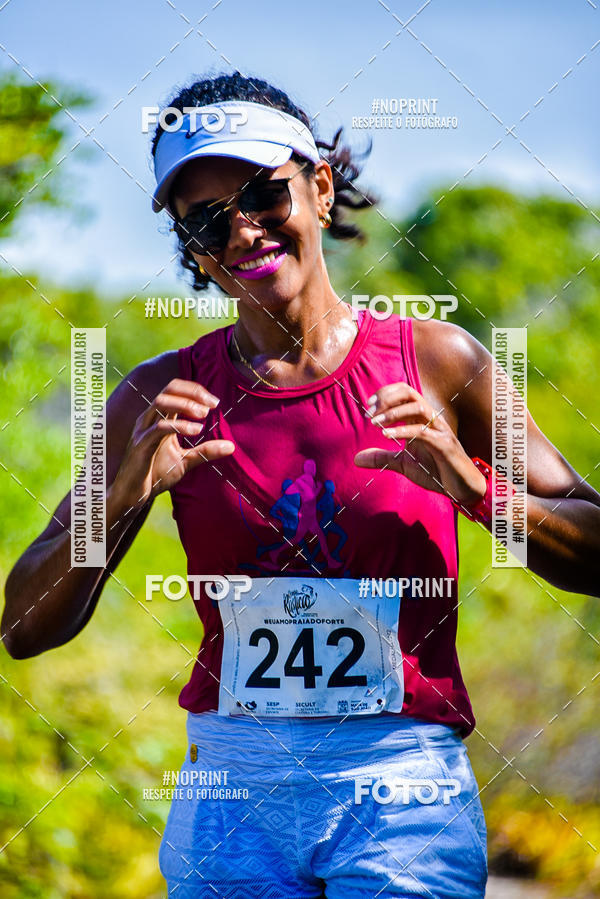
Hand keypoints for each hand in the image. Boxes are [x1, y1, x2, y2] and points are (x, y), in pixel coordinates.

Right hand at [112, 378, 234, 507]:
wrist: (132, 495)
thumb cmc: (155, 474)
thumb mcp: (186, 461)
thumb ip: (205, 451)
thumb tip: (231, 446)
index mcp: (158, 417)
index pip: (175, 390)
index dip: (195, 391)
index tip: (215, 402)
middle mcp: (149, 418)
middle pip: (169, 389)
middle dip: (193, 392)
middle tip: (213, 404)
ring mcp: (143, 429)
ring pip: (161, 402)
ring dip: (185, 404)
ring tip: (204, 415)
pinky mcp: (141, 444)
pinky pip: (159, 427)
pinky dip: (179, 425)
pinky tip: (196, 431)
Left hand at [354, 382, 485, 507]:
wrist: (462, 488)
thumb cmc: (436, 472)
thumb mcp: (403, 464)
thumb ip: (381, 458)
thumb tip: (356, 459)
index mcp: (421, 418)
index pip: (403, 392)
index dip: (384, 394)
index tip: (367, 407)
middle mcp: (431, 419)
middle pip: (409, 392)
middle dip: (386, 398)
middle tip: (368, 413)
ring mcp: (439, 430)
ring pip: (417, 408)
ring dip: (393, 413)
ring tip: (374, 423)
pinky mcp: (444, 445)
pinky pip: (422, 431)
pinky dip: (403, 431)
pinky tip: (386, 436)